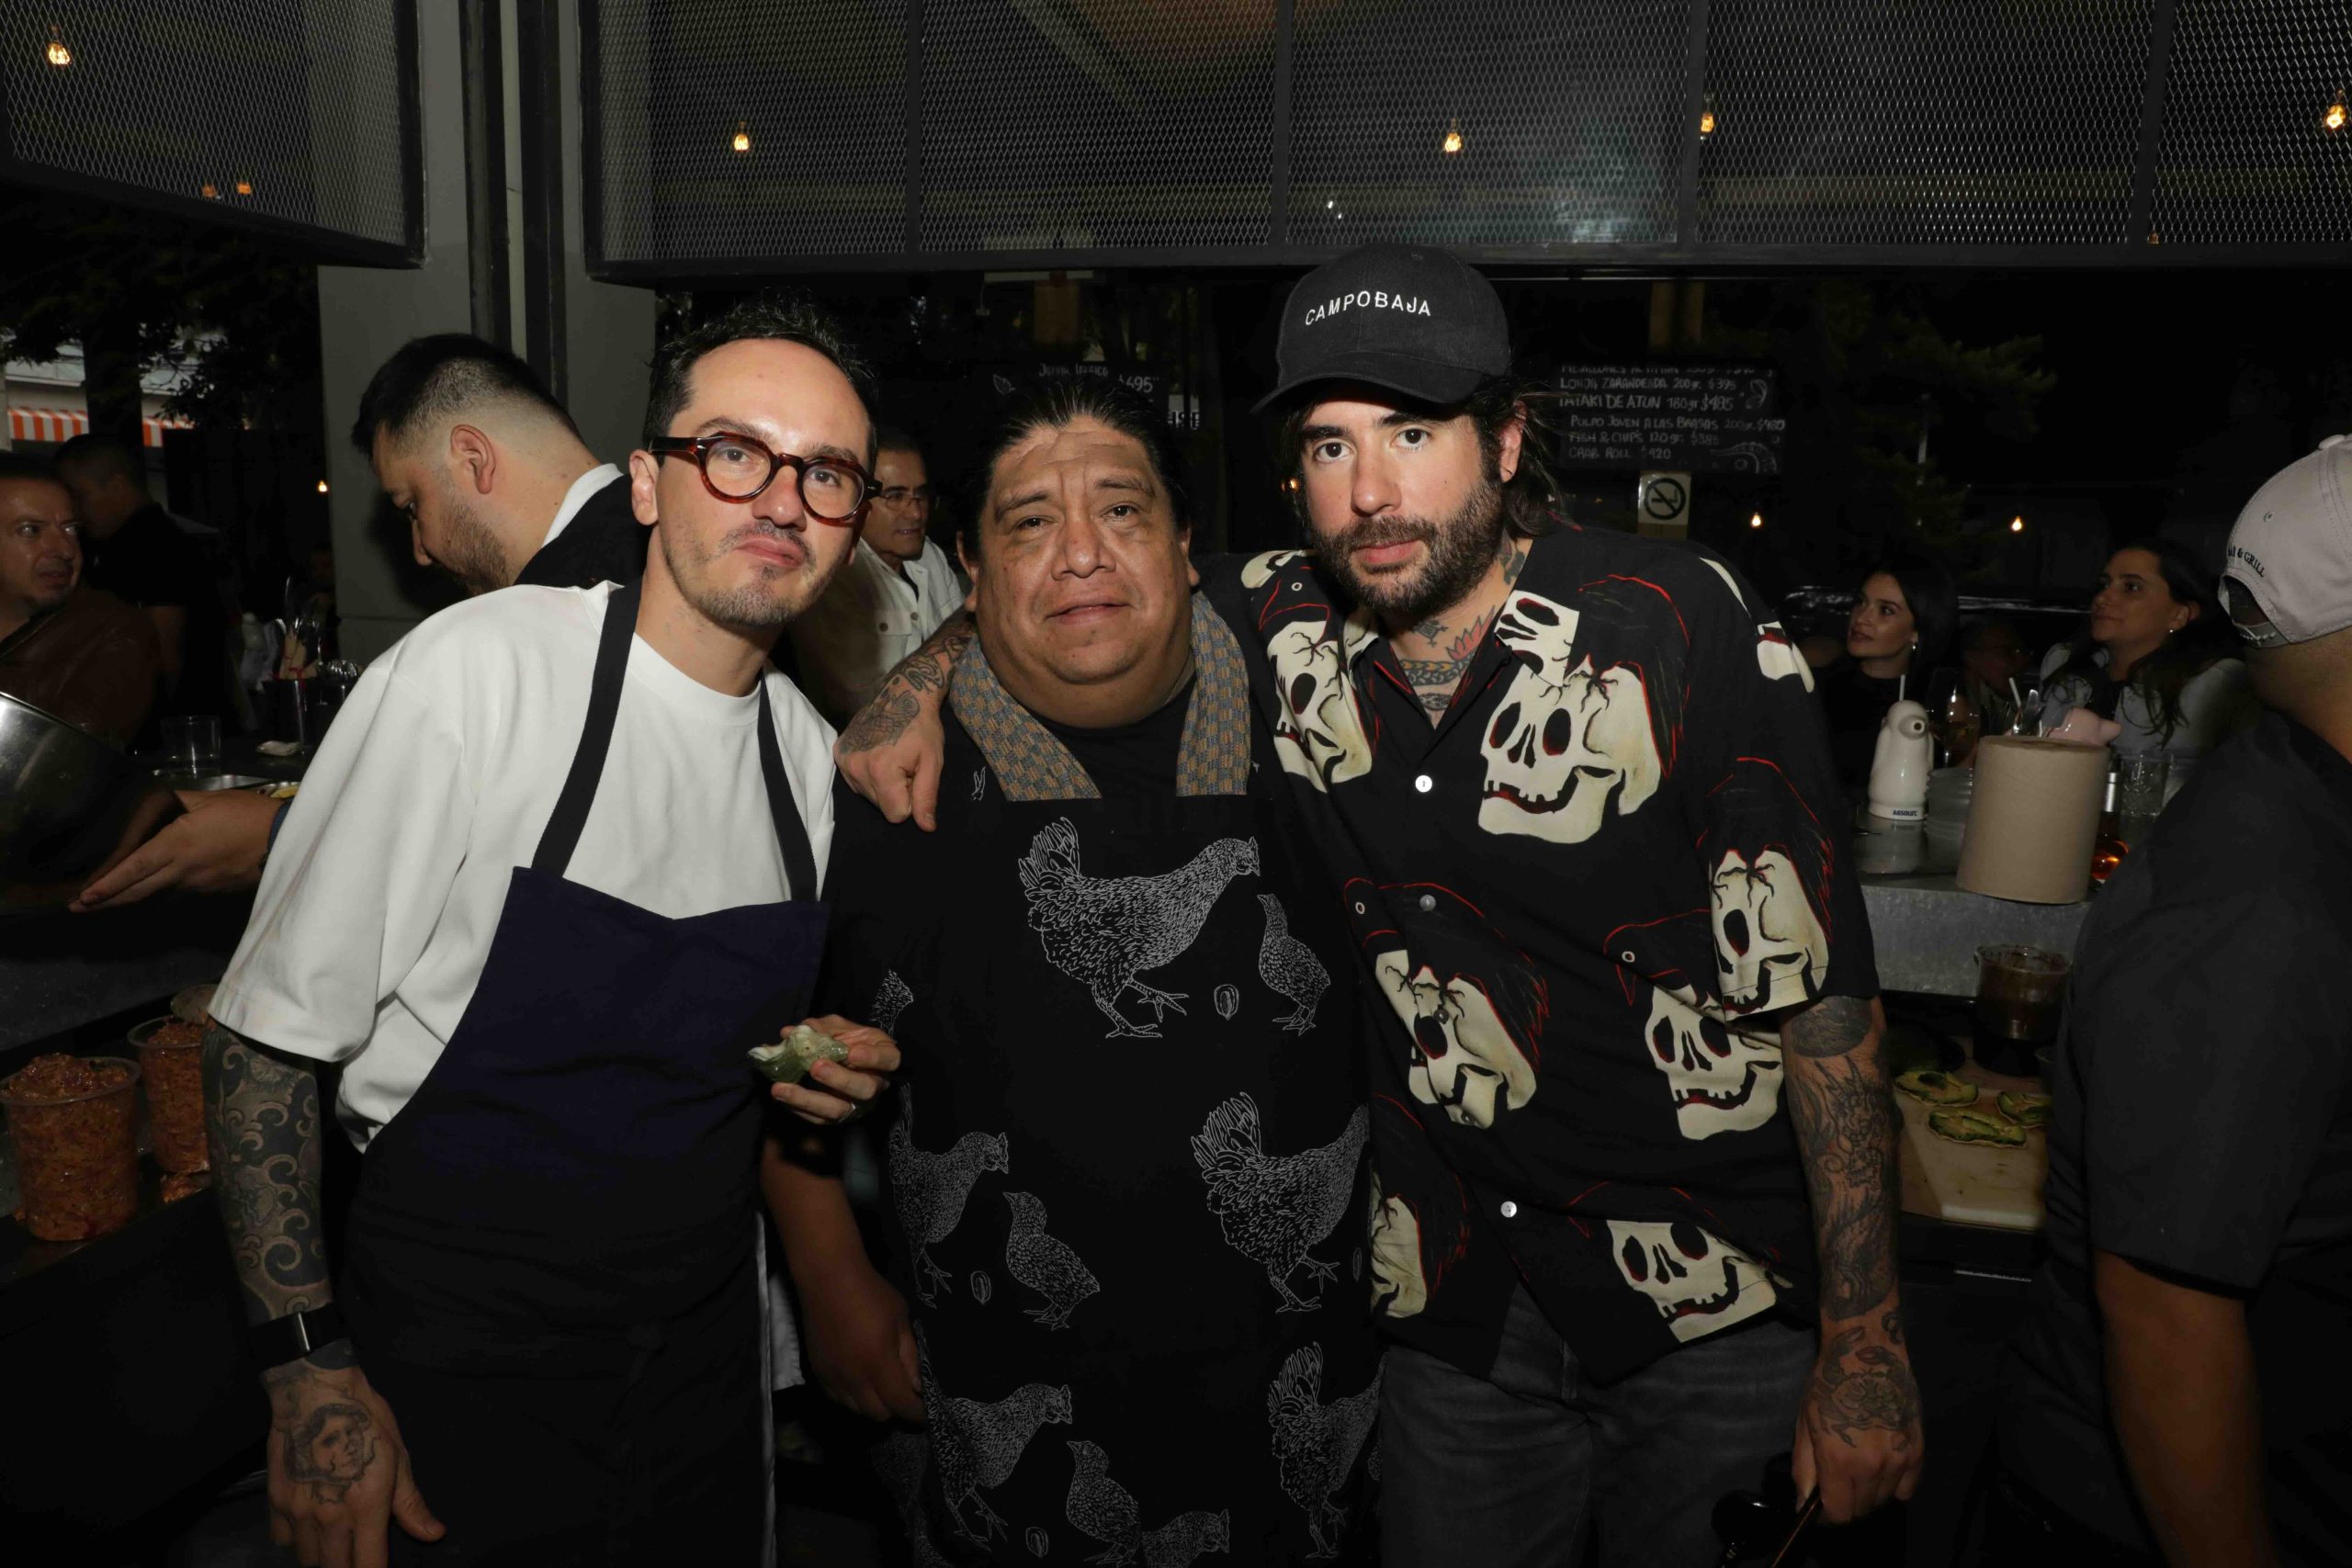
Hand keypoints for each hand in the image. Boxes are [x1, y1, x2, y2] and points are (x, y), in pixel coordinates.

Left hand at [72, 789, 280, 909]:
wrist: (287, 842)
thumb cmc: (248, 815)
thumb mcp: (208, 799)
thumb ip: (176, 803)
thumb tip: (151, 807)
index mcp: (177, 844)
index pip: (133, 868)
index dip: (106, 884)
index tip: (84, 896)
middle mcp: (182, 871)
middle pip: (137, 891)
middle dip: (106, 900)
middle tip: (79, 908)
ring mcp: (198, 885)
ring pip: (156, 895)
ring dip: (129, 899)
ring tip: (107, 902)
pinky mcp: (212, 891)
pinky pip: (177, 893)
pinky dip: (157, 894)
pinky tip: (150, 892)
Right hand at [262, 1352, 443, 1567]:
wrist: (315, 1392)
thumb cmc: (364, 1419)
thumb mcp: (398, 1458)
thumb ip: (411, 1504)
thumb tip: (433, 1534)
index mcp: (366, 1507)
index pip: (368, 1567)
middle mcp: (329, 1517)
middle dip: (347, 1567)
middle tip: (357, 1555)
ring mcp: (298, 1512)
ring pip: (307, 1559)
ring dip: (323, 1556)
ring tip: (335, 1542)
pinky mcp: (275, 1502)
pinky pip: (283, 1540)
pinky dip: (296, 1540)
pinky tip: (309, 1526)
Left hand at [770, 1015, 899, 1125]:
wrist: (842, 1062)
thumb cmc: (847, 1041)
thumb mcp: (839, 1027)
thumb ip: (821, 1028)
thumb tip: (791, 1032)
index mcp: (883, 1057)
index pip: (889, 1060)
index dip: (873, 1058)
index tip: (852, 1052)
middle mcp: (874, 1085)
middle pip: (864, 1089)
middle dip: (839, 1079)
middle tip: (816, 1067)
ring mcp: (856, 1105)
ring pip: (837, 1109)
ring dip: (807, 1099)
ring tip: (781, 1088)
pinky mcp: (836, 1118)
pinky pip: (818, 1119)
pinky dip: (797, 1107)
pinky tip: (781, 1097)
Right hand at [800, 1254, 924, 1422]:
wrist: (828, 1279)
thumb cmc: (872, 1294)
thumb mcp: (901, 1321)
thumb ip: (910, 1357)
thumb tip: (918, 1388)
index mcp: (879, 1365)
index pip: (901, 1405)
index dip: (917, 1413)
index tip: (926, 1411)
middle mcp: (854, 1379)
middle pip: (879, 1415)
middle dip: (896, 1410)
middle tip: (905, 1395)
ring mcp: (832, 1378)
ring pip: (856, 1411)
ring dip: (873, 1405)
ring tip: (882, 1388)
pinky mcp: (817, 1372)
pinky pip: (837, 1399)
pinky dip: (852, 1398)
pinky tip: (859, 1381)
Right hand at [835, 692, 946, 830]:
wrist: (902, 693)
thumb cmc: (922, 728)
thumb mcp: (933, 763)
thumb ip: (927, 797)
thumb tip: (926, 828)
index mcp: (880, 772)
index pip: (896, 814)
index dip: (911, 799)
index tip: (914, 776)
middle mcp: (856, 768)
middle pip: (880, 806)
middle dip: (896, 792)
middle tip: (904, 765)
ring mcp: (843, 761)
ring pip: (868, 796)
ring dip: (882, 784)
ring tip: (892, 758)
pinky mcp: (837, 753)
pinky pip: (856, 781)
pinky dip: (868, 774)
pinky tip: (878, 754)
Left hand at [1790, 1311, 1923, 1523]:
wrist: (1867, 1354)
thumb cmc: (1829, 1385)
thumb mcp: (1805, 1424)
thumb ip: (1804, 1469)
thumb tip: (1804, 1505)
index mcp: (1839, 1460)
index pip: (1839, 1513)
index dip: (1828, 1515)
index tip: (1823, 1505)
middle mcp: (1872, 1466)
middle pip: (1862, 1509)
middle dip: (1847, 1503)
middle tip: (1839, 1483)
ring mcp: (1898, 1460)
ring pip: (1884, 1500)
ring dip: (1869, 1494)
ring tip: (1859, 1469)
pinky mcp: (1918, 1451)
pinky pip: (1907, 1489)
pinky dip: (1894, 1486)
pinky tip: (1883, 1469)